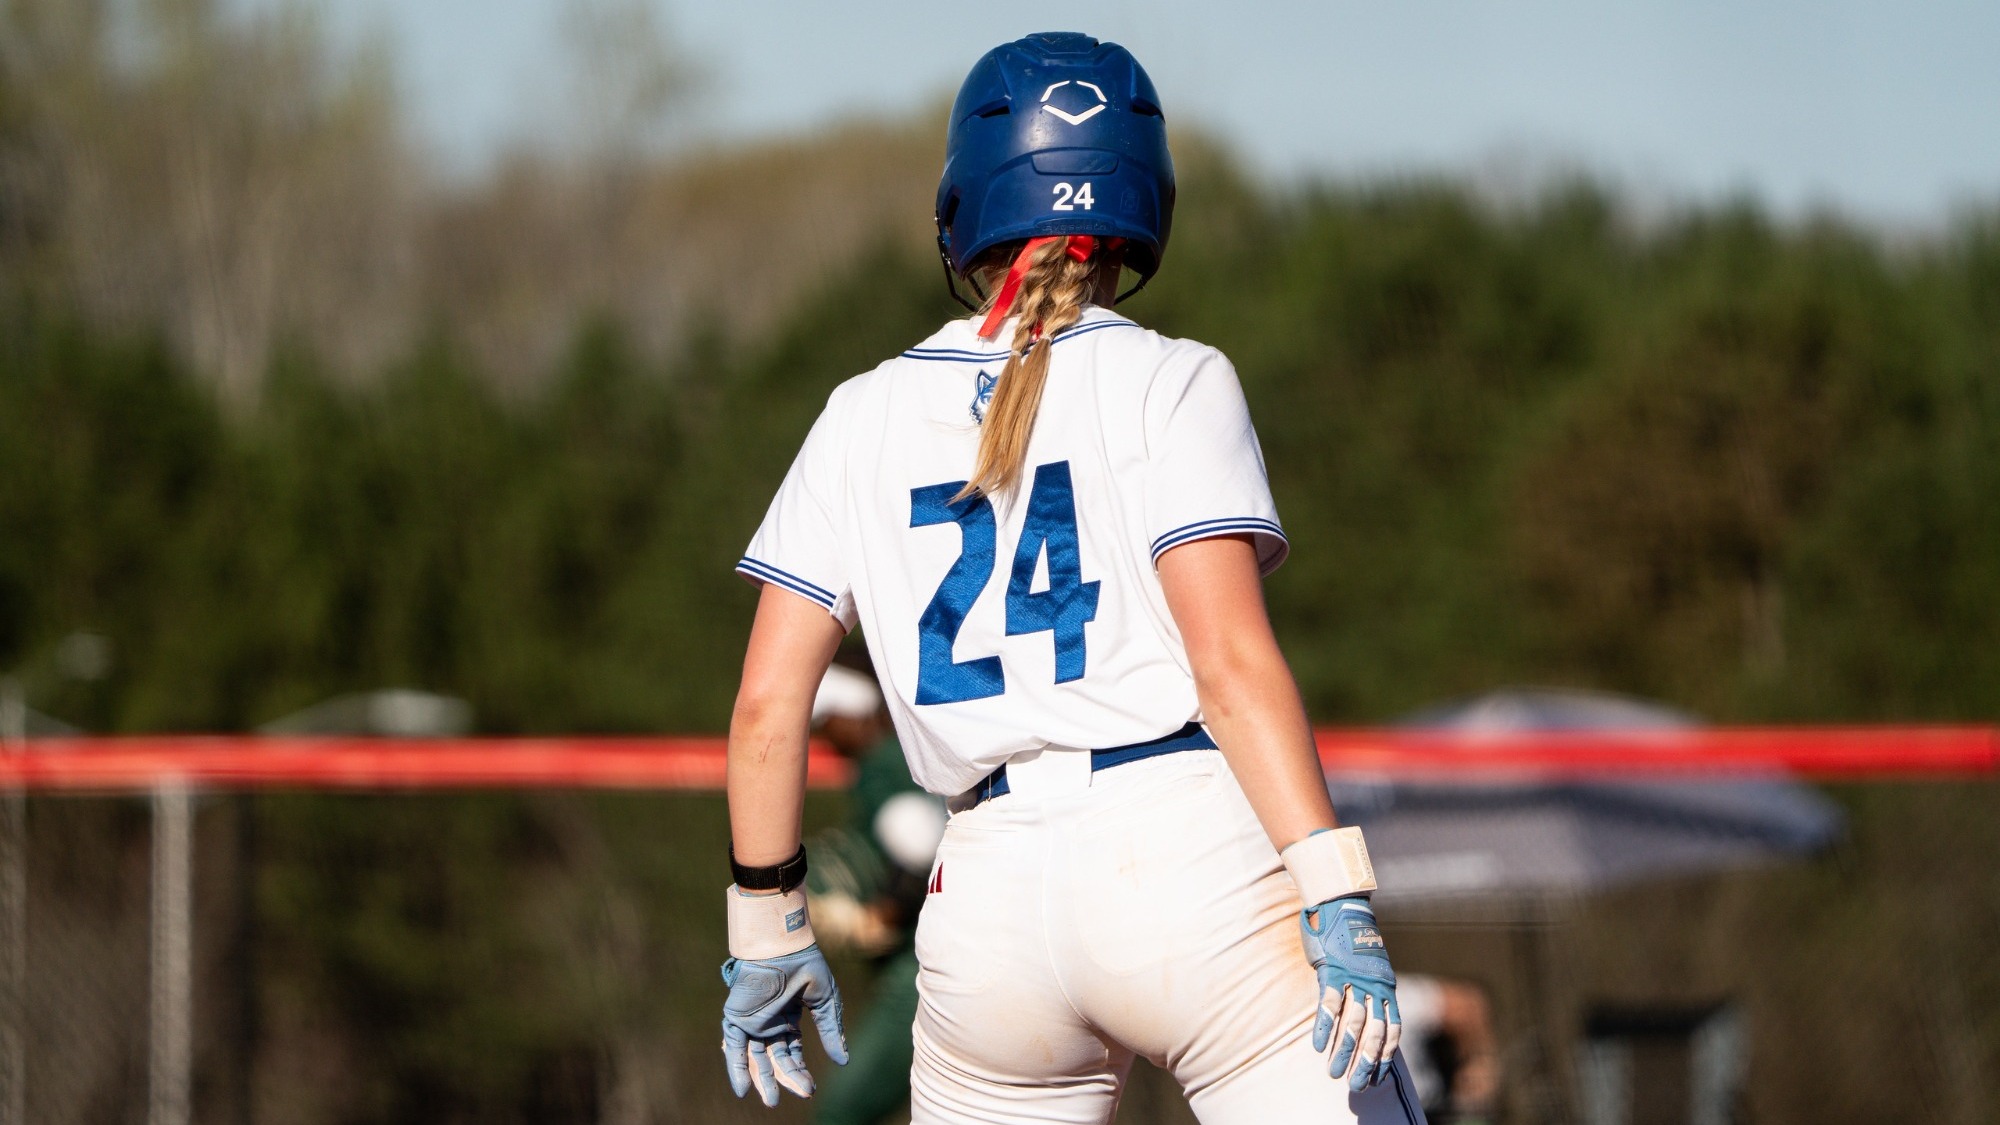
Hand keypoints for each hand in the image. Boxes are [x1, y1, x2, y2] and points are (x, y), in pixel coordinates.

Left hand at [720, 946, 848, 1105]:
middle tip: (796, 1096)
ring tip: (771, 1101)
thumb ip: (831, 1030)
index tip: (809, 1088)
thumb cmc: (805, 965)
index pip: (792, 1050)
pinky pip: (734, 1048)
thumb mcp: (825, 1001)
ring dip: (762, 1080)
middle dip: (785, 1078)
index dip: (799, 1070)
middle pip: (775, 1058)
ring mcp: (752, 1021)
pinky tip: (743, 1090)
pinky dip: (736, 1069)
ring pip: (756, 1058)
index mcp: (788, 1016)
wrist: (783, 945)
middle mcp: (769, 1022)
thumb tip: (843, 1061)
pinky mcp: (737, 1018)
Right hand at [1300, 896, 1400, 1090]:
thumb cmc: (1351, 937)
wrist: (1341, 903)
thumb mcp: (1368, 965)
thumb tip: (1364, 1015)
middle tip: (1358, 1086)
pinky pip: (1329, 1003)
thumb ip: (1368, 989)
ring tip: (1334, 1072)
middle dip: (1367, 1062)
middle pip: (1375, 1032)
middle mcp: (1374, 985)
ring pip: (1353, 1022)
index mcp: (1385, 985)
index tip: (1377, 1076)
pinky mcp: (1332, 970)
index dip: (1386, 1054)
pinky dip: (1324, 1026)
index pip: (1392, 1027)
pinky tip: (1317, 1045)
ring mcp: (1353, 977)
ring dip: (1344, 1050)